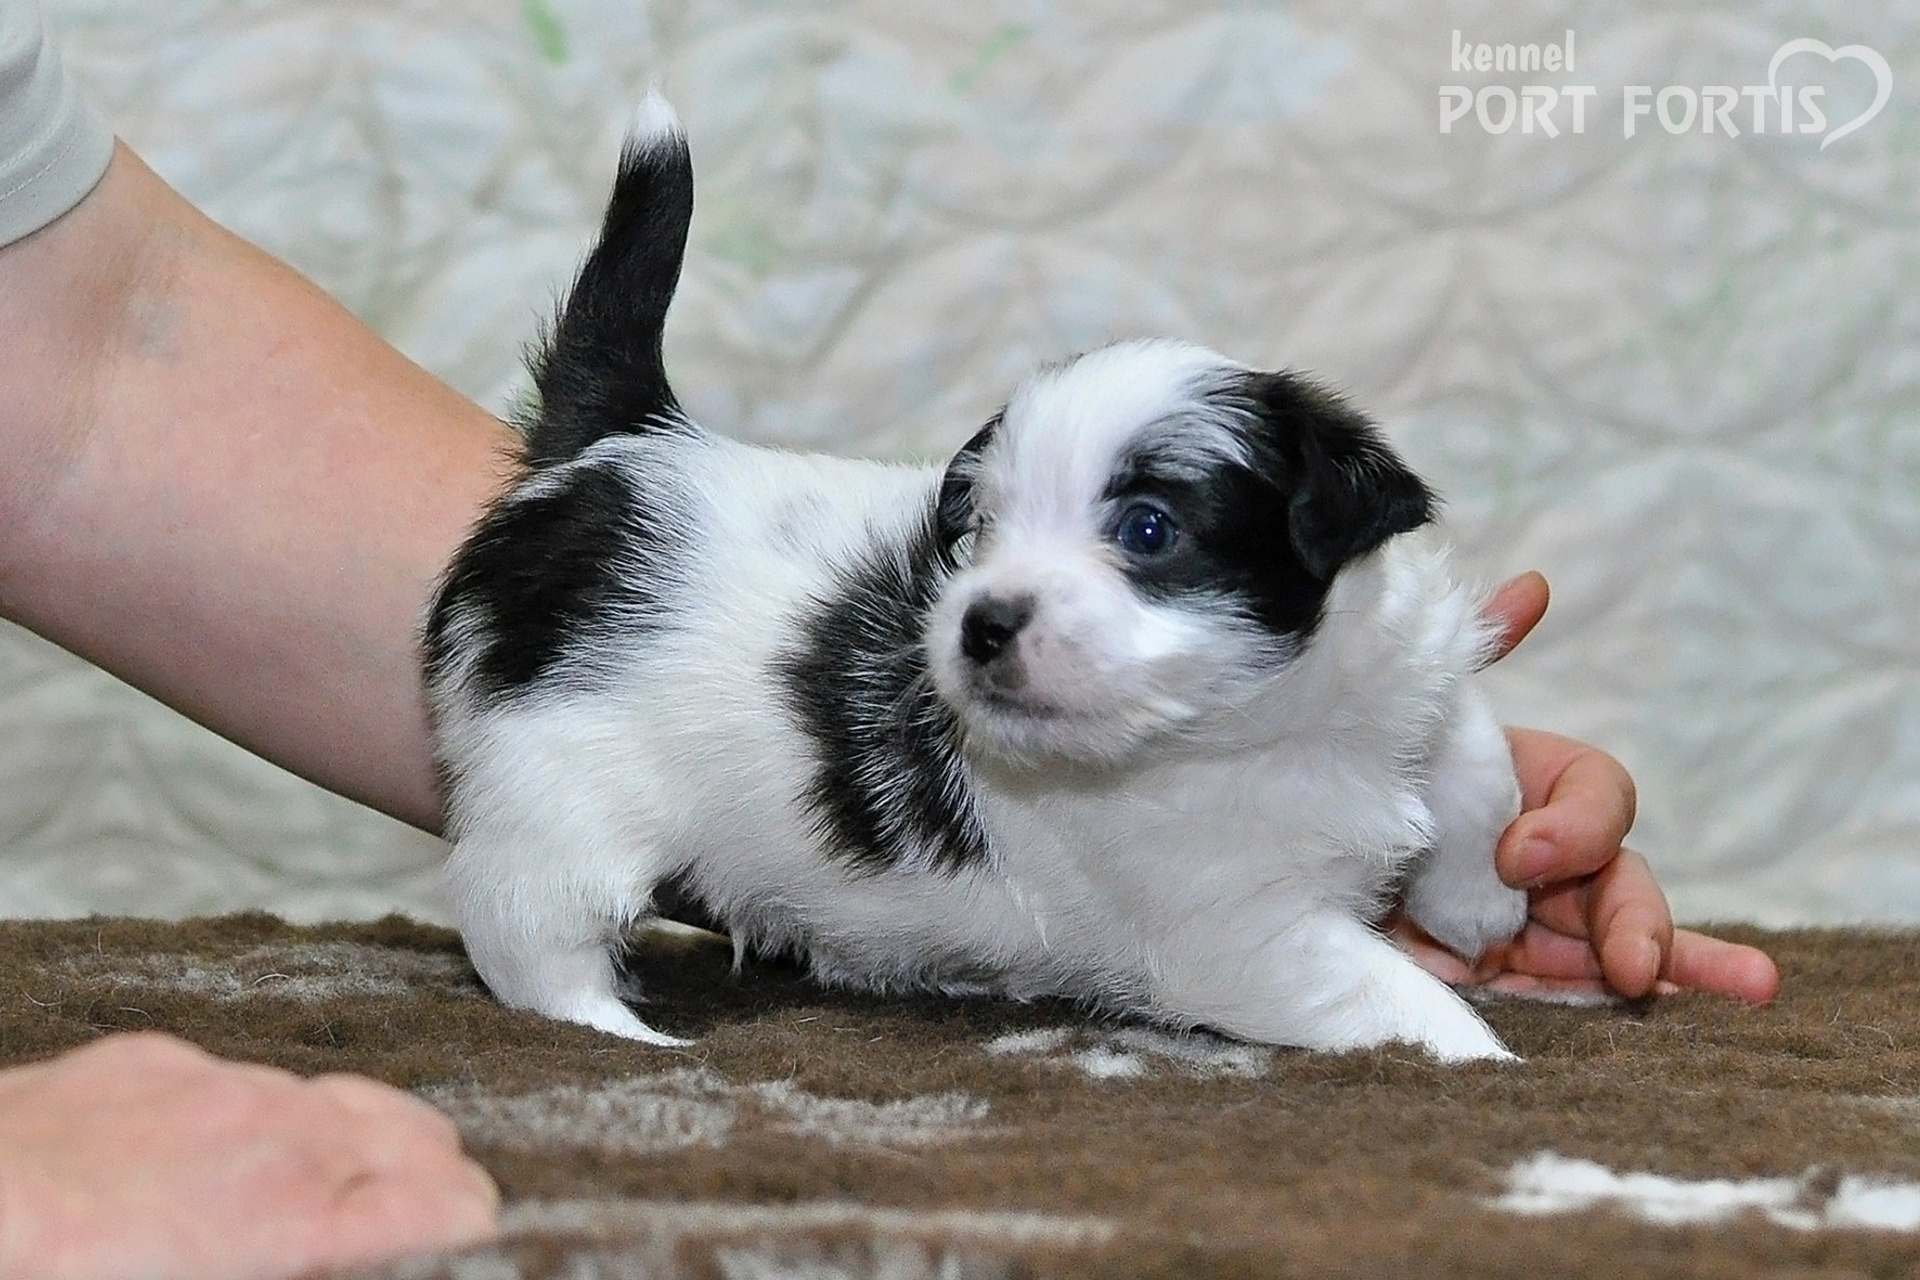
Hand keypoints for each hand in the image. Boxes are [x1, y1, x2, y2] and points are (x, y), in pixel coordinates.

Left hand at [0, 1033, 498, 1279]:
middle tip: (443, 1214)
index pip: (446, 1200)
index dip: (472, 1224)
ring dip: (362, 1143)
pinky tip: (234, 1152)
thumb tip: (349, 1249)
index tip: (475, 1239)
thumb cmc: (60, 1272)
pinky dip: (266, 1115)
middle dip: (441, 1178)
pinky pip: (248, 1078)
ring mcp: (216, 1084)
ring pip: (340, 1098)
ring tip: (358, 1182)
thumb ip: (306, 1261)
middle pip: (419, 1134)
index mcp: (293, 1213)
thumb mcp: (226, 1276)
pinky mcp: (156, 1057)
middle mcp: (273, 1133)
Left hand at [1394, 572, 1779, 1004]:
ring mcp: (1538, 920)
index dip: (1575, 828)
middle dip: (1639, 919)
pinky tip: (1687, 1015)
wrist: (1299, 857)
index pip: (1598, 795)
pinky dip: (1628, 1006)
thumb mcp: (1416, 721)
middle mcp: (1549, 854)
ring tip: (1758, 985)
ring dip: (1690, 961)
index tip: (1514, 856)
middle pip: (1621, 881)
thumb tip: (1533, 590)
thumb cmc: (1370, 776)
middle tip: (1635, 961)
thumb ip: (1478, 658)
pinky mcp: (1513, 977)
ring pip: (1625, 943)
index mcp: (1537, 784)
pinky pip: (1577, 995)